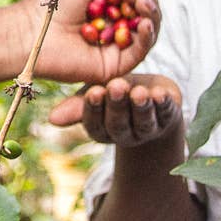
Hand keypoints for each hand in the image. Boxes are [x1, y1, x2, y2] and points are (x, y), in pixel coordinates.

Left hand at [28, 0, 159, 86]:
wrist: (34, 32)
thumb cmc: (53, 2)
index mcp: (107, 4)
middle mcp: (114, 24)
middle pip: (146, 11)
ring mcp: (117, 44)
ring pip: (148, 29)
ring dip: (150, 14)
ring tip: (140, 4)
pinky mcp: (117, 64)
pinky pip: (141, 51)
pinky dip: (147, 36)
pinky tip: (144, 24)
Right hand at [48, 74, 183, 148]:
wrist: (150, 93)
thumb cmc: (115, 93)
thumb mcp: (96, 93)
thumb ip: (78, 105)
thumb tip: (52, 120)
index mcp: (102, 130)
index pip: (94, 123)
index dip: (94, 109)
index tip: (94, 91)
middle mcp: (125, 135)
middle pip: (119, 124)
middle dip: (117, 105)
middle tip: (116, 86)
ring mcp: (148, 130)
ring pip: (143, 122)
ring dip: (141, 107)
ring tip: (139, 92)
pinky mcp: (169, 119)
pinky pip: (166, 114)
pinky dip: (164, 104)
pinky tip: (160, 93)